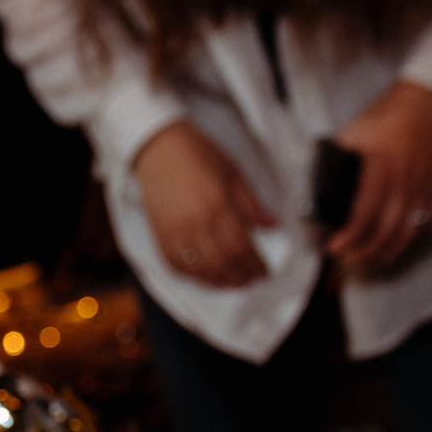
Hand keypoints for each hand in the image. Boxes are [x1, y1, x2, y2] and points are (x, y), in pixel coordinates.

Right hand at [133, 120, 276, 287]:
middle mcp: (195, 222)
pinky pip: (178, 266)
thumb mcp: (234, 174)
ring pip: (200, 270)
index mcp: (217, 205)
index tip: (265, 271)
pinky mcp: (160, 236)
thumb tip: (272, 226)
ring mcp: (174, 232)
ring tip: (233, 282)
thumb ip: (252, 204)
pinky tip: (207, 277)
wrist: (159, 149)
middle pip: (222, 263)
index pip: (241, 247)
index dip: (255, 265)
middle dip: (240, 276)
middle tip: (252, 280)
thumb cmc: (199, 156)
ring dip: (219, 281)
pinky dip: (194, 276)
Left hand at [329, 80, 431, 271]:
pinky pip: (426, 225)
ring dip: (383, 253)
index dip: (348, 237)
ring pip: (406, 235)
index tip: (332, 247)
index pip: (364, 214)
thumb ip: (332, 165)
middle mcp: (406, 180)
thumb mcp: (351, 136)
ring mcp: (425, 187)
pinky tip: (391, 247)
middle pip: (385, 231)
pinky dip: (408, 241)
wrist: (426, 102)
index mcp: (381, 167)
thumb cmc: (384, 119)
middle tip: (343, 257)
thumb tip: (309, 196)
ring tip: (363, 259)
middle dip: (361, 252)